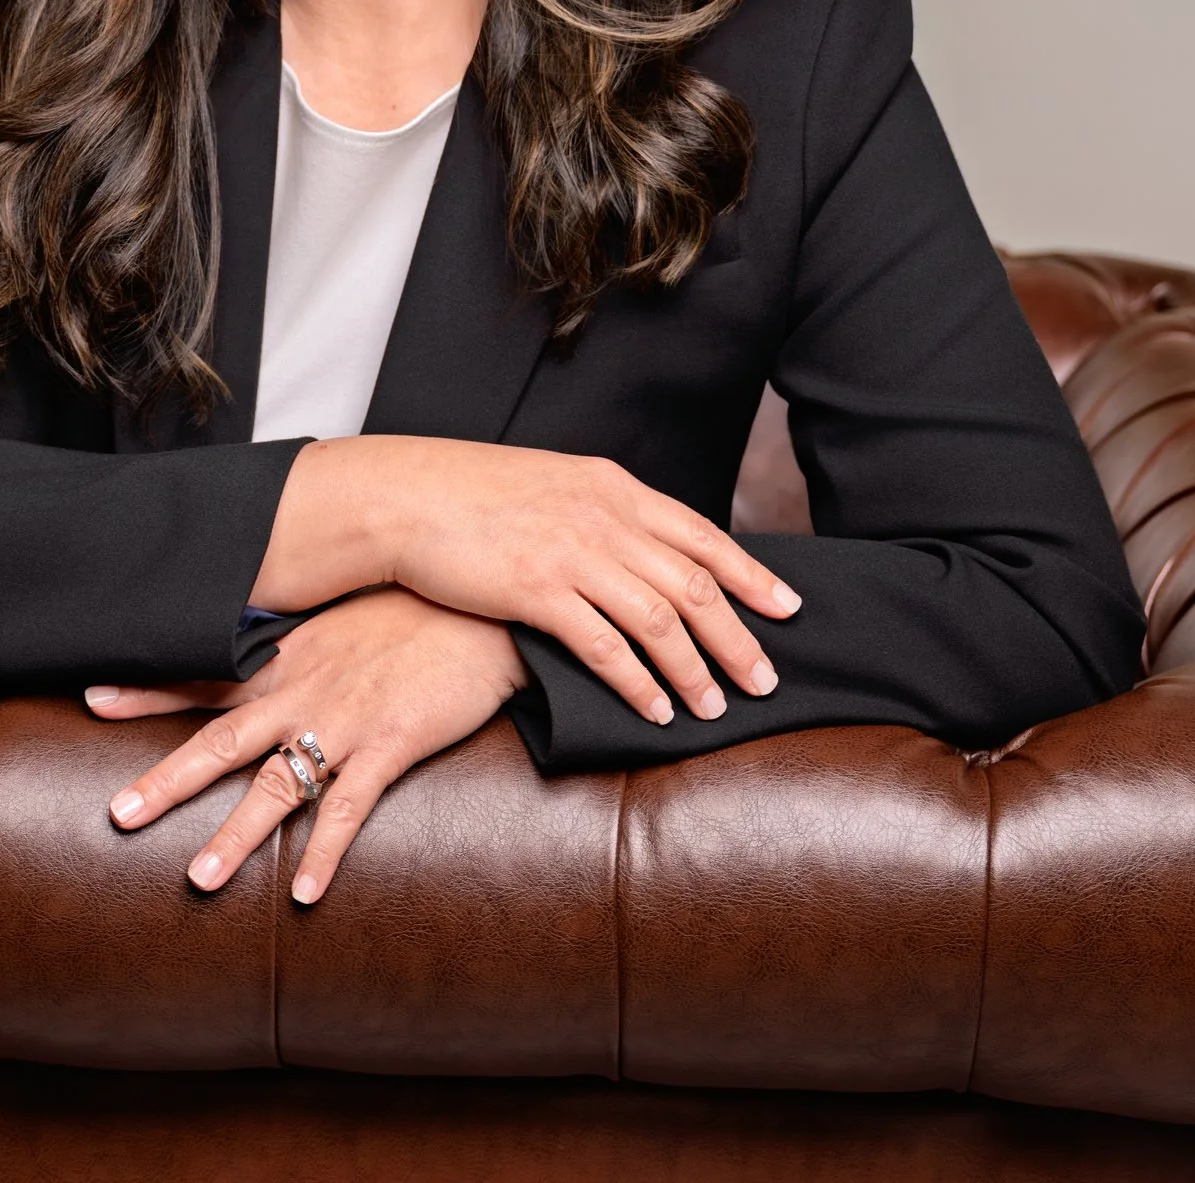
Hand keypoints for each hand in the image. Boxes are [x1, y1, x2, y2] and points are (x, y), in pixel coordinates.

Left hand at [87, 587, 523, 903]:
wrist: (483, 609)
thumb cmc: (416, 611)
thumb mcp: (344, 619)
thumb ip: (300, 645)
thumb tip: (264, 655)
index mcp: (289, 661)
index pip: (205, 677)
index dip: (148, 691)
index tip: (93, 700)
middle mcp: (304, 693)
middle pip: (222, 740)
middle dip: (168, 780)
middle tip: (118, 814)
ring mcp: (345, 722)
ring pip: (277, 785)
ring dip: (235, 835)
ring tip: (199, 880)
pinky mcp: (391, 745)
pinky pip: (350, 808)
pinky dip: (325, 852)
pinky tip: (305, 894)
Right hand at [252, 436, 797, 727]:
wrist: (406, 495)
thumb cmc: (472, 494)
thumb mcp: (554, 485)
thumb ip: (603, 514)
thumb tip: (642, 549)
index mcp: (614, 488)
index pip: (702, 536)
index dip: (752, 575)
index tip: (788, 608)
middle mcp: (604, 517)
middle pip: (693, 584)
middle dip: (738, 636)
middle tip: (766, 680)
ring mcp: (572, 552)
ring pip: (658, 620)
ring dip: (694, 669)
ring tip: (715, 707)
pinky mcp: (536, 589)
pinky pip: (604, 646)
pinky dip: (637, 683)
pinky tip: (653, 710)